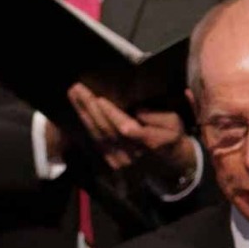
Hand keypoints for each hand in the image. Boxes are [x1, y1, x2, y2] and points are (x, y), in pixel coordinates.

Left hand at [66, 83, 196, 179]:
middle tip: (79, 88)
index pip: (127, 129)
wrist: (167, 158)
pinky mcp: (111, 159)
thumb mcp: (174, 123)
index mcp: (151, 142)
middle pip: (108, 131)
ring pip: (98, 135)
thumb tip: (138, 112)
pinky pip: (94, 139)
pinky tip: (78, 107)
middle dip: (91, 109)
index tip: (100, 99)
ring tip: (74, 93)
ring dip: (83, 113)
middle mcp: (133, 153)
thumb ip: (160, 117)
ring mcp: (121, 159)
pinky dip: (85, 122)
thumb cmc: (170, 134)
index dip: (112, 115)